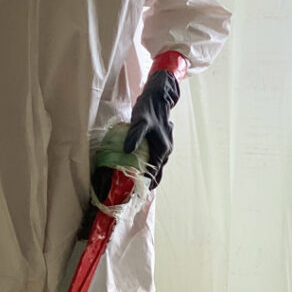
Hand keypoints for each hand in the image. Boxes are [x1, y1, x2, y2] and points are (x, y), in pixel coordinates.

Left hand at [123, 69, 180, 185]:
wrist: (157, 97)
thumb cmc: (149, 109)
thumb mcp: (140, 122)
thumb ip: (134, 136)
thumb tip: (126, 151)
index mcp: (162, 150)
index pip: (155, 174)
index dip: (146, 184)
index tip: (135, 193)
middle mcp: (165, 151)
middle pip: (156, 172)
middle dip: (146, 182)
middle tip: (131, 191)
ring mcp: (163, 147)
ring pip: (155, 165)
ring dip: (145, 173)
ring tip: (132, 181)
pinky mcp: (158, 142)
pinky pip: (152, 158)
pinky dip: (145, 164)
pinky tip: (135, 166)